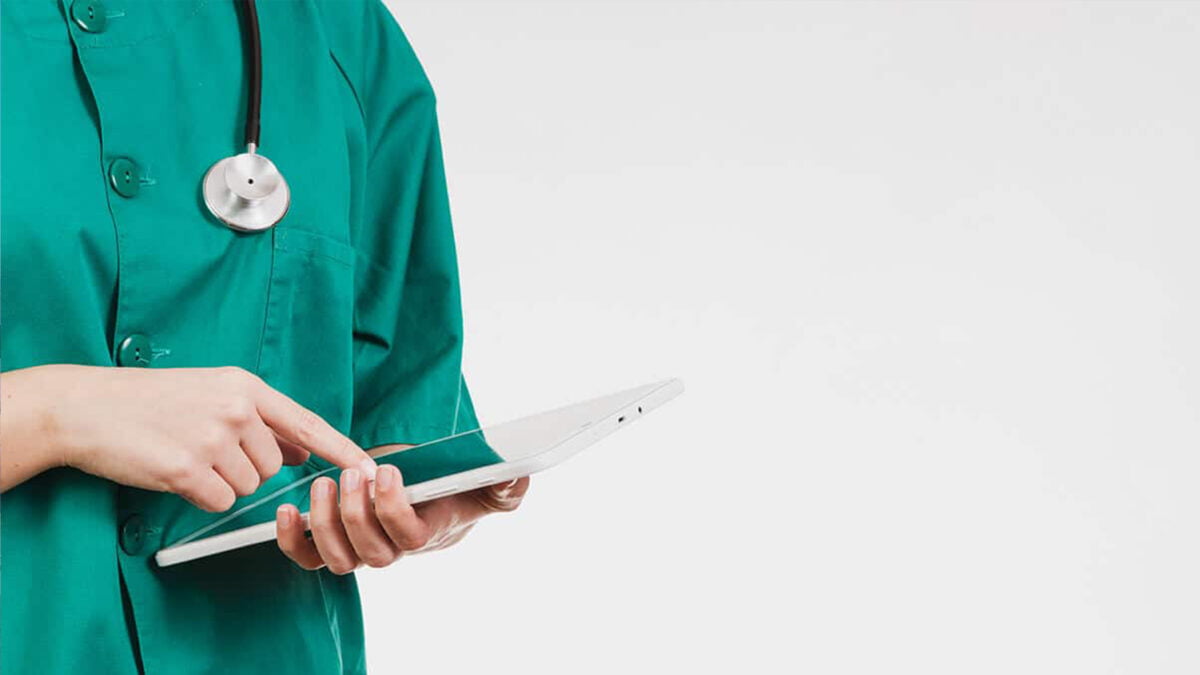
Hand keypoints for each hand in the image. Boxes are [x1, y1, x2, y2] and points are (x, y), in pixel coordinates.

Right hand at [6, 364, 375, 509]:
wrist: (84, 407)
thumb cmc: (148, 402)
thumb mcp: (211, 395)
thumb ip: (260, 421)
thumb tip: (301, 450)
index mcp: (244, 386)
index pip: (306, 422)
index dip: (340, 448)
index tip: (369, 468)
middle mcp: (235, 408)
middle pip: (273, 467)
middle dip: (244, 469)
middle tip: (201, 449)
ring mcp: (212, 437)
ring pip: (247, 487)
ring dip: (219, 483)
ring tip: (184, 455)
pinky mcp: (187, 468)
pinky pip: (219, 501)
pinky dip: (200, 497)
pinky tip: (173, 472)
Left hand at [275, 463, 528, 572]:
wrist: (428, 497)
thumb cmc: (453, 489)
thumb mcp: (485, 484)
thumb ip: (506, 485)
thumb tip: (519, 477)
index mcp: (424, 535)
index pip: (408, 539)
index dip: (393, 511)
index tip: (388, 471)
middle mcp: (390, 550)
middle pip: (369, 553)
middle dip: (356, 514)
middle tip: (353, 473)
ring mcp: (358, 547)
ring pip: (336, 558)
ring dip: (324, 524)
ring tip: (323, 485)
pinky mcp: (332, 539)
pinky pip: (307, 556)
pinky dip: (292, 540)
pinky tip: (286, 511)